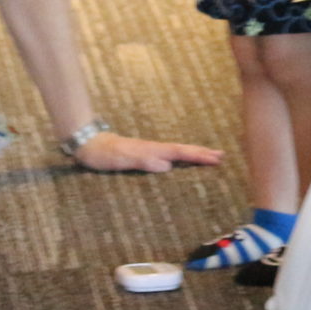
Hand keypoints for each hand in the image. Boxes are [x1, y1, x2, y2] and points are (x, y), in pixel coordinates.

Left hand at [71, 131, 224, 173]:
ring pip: (177, 152)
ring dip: (194, 154)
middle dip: (202, 153)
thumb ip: (143, 161)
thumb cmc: (104, 154)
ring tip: (209, 156)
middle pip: (182, 150)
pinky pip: (168, 155)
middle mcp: (153, 149)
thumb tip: (166, 166)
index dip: (198, 156)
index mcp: (152, 150)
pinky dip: (180, 157)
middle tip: (222, 156)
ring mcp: (149, 151)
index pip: (180, 153)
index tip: (216, 159)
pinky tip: (180, 161)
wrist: (89, 143)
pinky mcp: (144, 155)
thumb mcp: (121, 159)